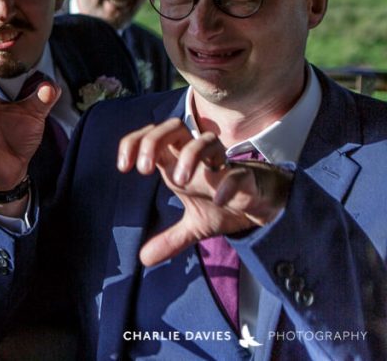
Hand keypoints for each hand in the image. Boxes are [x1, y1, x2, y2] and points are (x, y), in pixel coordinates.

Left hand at [117, 118, 292, 266]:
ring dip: (189, 156)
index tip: (123, 167)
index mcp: (180, 162)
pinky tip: (219, 199)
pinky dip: (227, 182)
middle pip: (172, 127)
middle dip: (154, 142)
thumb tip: (144, 259)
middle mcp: (198, 158)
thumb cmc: (224, 203)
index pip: (151, 137)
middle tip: (144, 170)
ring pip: (204, 141)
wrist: (263, 208)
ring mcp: (223, 165)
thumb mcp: (194, 225)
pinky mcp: (246, 178)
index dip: (133, 143)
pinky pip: (237, 172)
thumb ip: (170, 239)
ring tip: (178, 182)